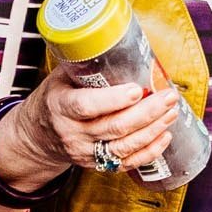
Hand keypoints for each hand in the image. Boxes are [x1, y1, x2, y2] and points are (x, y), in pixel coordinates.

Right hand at [9, 59, 182, 177]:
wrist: (39, 137)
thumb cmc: (55, 100)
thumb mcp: (60, 78)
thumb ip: (86, 67)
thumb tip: (123, 46)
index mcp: (61, 106)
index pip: (86, 106)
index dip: (113, 100)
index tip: (137, 90)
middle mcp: (73, 133)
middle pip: (114, 127)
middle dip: (146, 112)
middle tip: (168, 97)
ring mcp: (85, 152)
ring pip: (124, 146)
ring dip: (152, 130)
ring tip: (171, 112)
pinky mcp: (97, 165)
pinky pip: (126, 163)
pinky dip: (149, 151)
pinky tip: (164, 136)